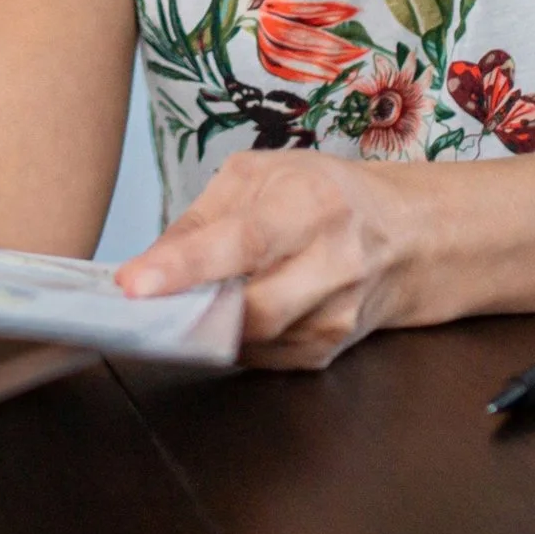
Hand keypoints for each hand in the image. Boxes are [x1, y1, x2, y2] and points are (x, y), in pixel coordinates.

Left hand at [114, 149, 421, 368]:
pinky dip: (231, 341)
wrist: (401, 235)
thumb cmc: (320, 193)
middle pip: (251, 309)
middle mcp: (334, 262)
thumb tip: (148, 265)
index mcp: (310, 203)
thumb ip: (200, 218)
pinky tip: (224, 314)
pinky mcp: (330, 350)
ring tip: (184, 300)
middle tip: (145, 301)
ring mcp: (337, 315)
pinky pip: (262, 358)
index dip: (184, 266)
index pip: (242, 242)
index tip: (133, 284)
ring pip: (252, 341)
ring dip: (206, 327)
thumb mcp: (256, 176)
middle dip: (190, 310)